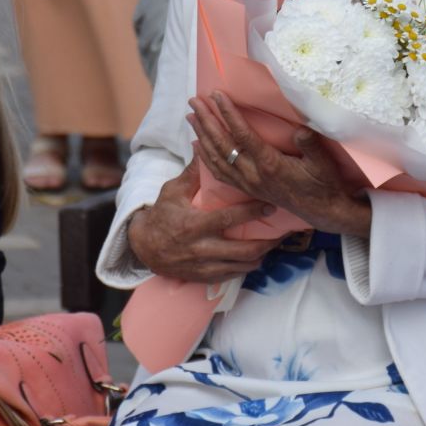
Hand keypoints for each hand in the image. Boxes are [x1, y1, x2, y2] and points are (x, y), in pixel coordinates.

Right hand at [128, 161, 284, 283]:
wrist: (143, 248)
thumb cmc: (161, 216)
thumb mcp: (172, 192)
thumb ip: (193, 173)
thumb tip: (205, 146)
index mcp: (193, 225)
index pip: (229, 219)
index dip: (253, 212)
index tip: (271, 204)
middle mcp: (200, 249)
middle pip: (243, 250)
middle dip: (267, 242)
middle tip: (283, 231)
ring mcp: (203, 267)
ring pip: (242, 266)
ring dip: (262, 255)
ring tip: (275, 244)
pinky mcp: (204, 278)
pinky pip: (233, 275)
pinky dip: (248, 266)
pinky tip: (258, 256)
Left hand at [188, 93, 372, 237]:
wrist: (322, 211)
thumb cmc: (324, 184)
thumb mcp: (323, 163)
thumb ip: (311, 145)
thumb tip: (301, 128)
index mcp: (270, 164)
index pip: (242, 135)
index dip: (228, 114)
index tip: (216, 95)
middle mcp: (254, 174)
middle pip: (222, 145)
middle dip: (207, 121)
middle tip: (194, 101)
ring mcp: (248, 183)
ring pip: (217, 159)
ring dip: (202, 136)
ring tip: (191, 117)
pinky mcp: (247, 189)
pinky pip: (219, 174)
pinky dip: (205, 158)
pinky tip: (197, 146)